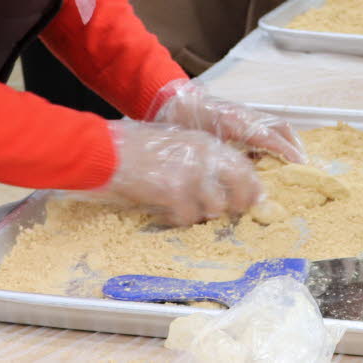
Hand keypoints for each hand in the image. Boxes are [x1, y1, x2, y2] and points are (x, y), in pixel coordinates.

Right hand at [97, 120, 261, 225]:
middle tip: (226, 215)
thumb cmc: (139, 147)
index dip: (251, 188)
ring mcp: (191, 175)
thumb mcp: (178, 143)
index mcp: (206, 143)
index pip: (244, 167)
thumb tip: (221, 184)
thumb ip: (201, 159)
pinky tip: (166, 211)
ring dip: (201, 214)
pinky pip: (188, 218)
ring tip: (183, 208)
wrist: (109, 150)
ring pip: (214, 209)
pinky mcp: (174, 192)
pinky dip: (179, 219)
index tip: (253, 201)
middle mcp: (204, 157)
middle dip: (237, 207)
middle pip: (239, 190)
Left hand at [151, 80, 306, 163]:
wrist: (173, 101)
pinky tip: (271, 156)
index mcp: (236, 121)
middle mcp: (245, 115)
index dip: (286, 150)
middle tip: (302, 164)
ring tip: (293, 160)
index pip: (269, 135)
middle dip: (294, 144)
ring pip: (274, 125)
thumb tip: (242, 179)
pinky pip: (264, 126)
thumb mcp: (201, 143)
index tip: (300, 163)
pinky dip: (274, 139)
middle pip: (279, 127)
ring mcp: (244, 114)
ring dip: (286, 141)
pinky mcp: (241, 116)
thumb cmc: (184, 122)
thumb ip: (222, 158)